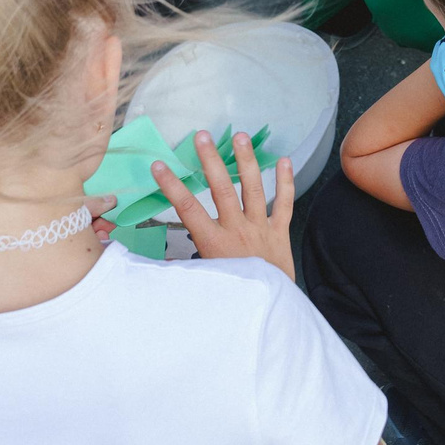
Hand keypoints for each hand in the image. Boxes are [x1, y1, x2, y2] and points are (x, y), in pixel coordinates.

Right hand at [151, 130, 295, 280]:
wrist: (268, 308)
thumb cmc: (232, 295)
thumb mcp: (203, 281)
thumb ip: (182, 267)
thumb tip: (159, 261)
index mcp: (213, 243)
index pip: (188, 209)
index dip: (172, 186)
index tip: (159, 165)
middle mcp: (237, 230)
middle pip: (222, 190)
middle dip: (211, 161)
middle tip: (203, 135)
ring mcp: (260, 229)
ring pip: (254, 189)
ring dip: (246, 161)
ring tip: (240, 136)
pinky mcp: (280, 232)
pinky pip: (285, 204)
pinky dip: (286, 182)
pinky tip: (285, 160)